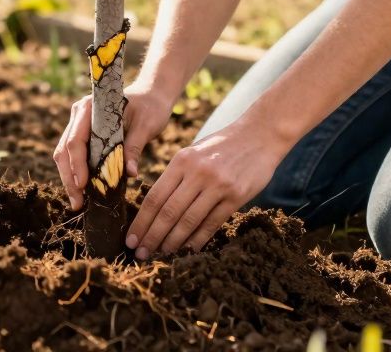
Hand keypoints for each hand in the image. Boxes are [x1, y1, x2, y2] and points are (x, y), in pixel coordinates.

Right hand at [53, 81, 173, 209]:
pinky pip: (74, 156)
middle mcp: (79, 115)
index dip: (77, 164)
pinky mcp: (84, 135)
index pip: (76, 139)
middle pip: (65, 150)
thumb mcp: (146, 125)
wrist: (151, 95)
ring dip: (69, 179)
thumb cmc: (150, 107)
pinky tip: (83, 191)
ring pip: (65, 155)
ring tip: (78, 202)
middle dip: (69, 178)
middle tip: (77, 203)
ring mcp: (78, 124)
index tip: (83, 185)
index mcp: (90, 107)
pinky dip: (76, 173)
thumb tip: (130, 173)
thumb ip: (134, 147)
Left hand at [125, 117, 283, 258]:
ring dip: (172, 242)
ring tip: (162, 255)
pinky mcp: (236, 196)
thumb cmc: (222, 146)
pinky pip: (212, 223)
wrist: (260, 135)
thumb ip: (177, 176)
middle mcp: (197, 173)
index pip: (154, 197)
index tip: (130, 239)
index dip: (141, 222)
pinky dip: (198, 239)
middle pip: (168, 212)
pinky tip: (188, 250)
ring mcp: (218, 185)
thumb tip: (156, 208)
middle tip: (140, 254)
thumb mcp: (194, 152)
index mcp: (182, 160)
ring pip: (189, 221)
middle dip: (152, 237)